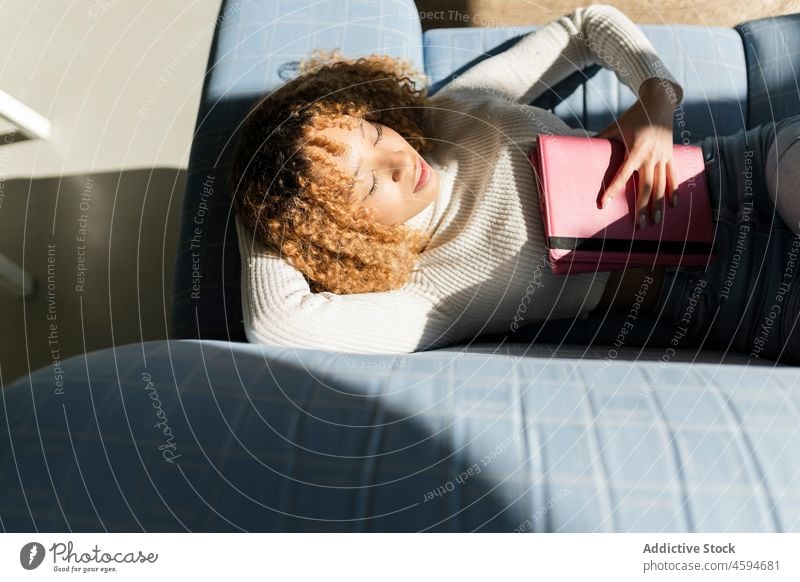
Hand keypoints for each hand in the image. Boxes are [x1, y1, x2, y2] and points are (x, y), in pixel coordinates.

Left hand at [595, 78, 678, 227]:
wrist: (658, 102)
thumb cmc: (632, 116)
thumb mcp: (614, 126)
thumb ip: (599, 138)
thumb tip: (580, 147)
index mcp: (635, 149)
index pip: (622, 174)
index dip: (612, 190)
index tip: (603, 204)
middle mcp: (651, 155)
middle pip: (646, 186)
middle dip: (642, 206)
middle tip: (638, 225)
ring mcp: (663, 156)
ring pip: (661, 185)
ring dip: (658, 204)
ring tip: (655, 222)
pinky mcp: (671, 155)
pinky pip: (673, 176)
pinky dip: (673, 191)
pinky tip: (672, 206)